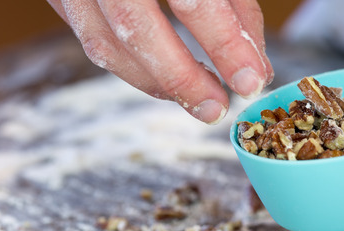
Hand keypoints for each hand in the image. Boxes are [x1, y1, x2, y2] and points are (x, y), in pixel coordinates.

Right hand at [45, 0, 273, 123]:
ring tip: (196, 98)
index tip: (251, 79)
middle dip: (181, 78)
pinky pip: (90, 39)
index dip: (224, 43)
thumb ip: (233, 2)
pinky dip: (128, 64)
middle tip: (216, 107)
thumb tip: (253, 63)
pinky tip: (160, 76)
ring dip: (153, 81)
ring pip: (104, 45)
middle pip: (135, 28)